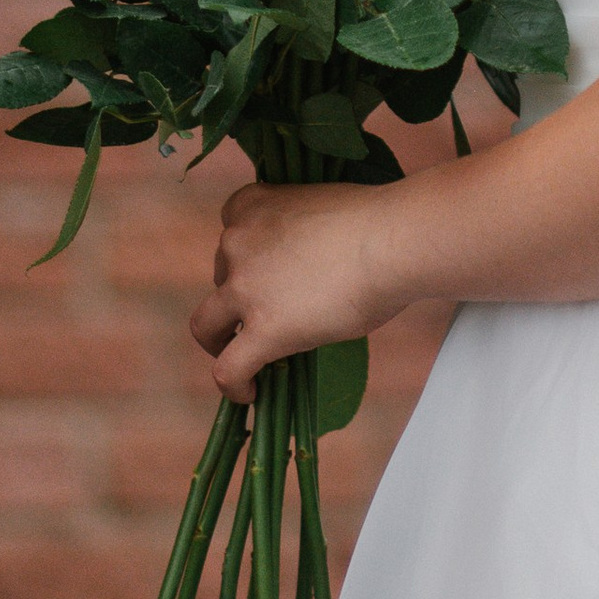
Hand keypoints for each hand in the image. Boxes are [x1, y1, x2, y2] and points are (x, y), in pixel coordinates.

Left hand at [190, 182, 388, 403]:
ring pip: (206, 325)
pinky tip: (250, 393)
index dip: (246, 253)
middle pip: (221, 277)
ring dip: (222, 340)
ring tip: (247, 357)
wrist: (392, 241)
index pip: (230, 227)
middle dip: (242, 295)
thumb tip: (308, 270)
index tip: (266, 270)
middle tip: (276, 312)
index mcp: (252, 204)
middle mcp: (236, 242)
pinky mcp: (263, 329)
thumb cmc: (376, 223)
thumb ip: (299, 234)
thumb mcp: (320, 208)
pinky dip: (234, 385)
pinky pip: (229, 369)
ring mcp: (244, 287)